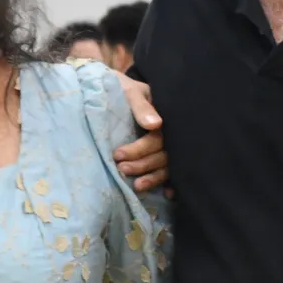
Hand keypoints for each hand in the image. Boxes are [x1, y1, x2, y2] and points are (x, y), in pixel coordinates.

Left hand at [111, 73, 169, 193]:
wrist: (111, 86)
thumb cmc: (119, 87)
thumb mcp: (129, 91)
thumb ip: (140, 106)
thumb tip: (155, 125)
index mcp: (164, 116)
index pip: (157, 138)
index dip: (140, 149)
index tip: (118, 155)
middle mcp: (169, 132)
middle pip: (163, 154)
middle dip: (142, 165)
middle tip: (121, 169)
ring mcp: (166, 144)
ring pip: (166, 165)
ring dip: (153, 178)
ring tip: (136, 187)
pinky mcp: (159, 153)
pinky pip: (170, 171)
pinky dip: (170, 183)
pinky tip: (167, 195)